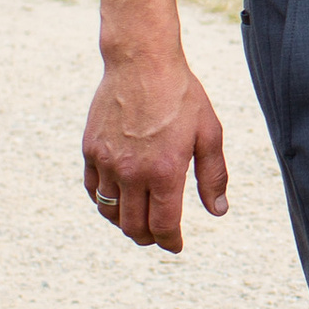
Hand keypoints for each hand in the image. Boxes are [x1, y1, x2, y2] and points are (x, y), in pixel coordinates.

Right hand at [81, 42, 229, 251]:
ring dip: (125, 223)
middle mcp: (132, 173)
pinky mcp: (91, 150)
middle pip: (134, 226)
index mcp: (165, 172)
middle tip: (159, 236)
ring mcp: (107, 162)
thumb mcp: (209, 133)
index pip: (163, 226)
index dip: (170, 243)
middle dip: (148, 238)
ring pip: (110, 212)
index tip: (175, 246)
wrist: (141, 61)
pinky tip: (118, 200)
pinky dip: (105, 203)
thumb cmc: (181, 95)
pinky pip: (93, 190)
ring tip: (139, 220)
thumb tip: (218, 211)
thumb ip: (214, 176)